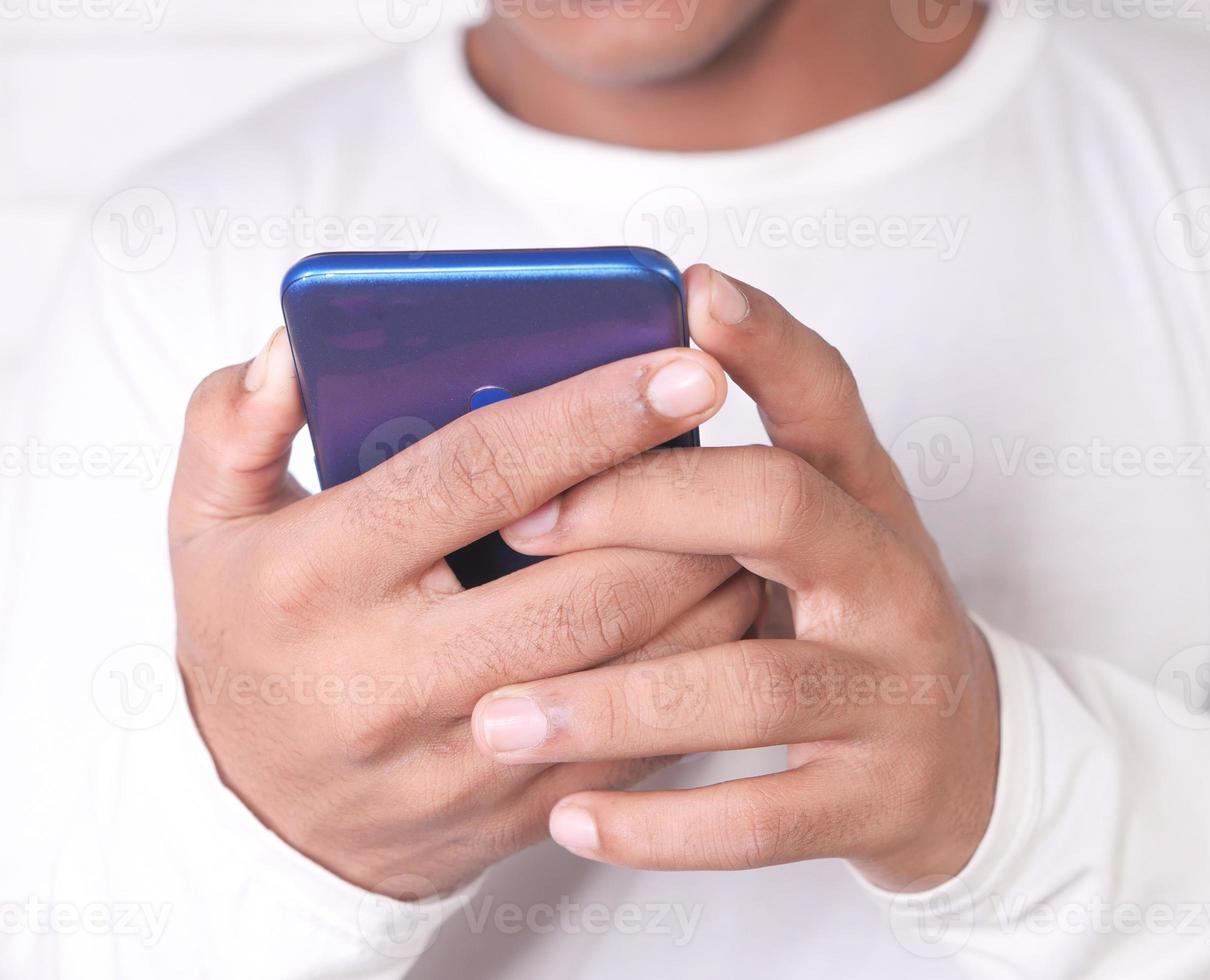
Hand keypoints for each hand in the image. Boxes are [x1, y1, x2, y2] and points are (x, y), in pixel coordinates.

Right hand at [168, 327, 759, 895]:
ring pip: (626, 671)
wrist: (260, 819)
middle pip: (582, 588)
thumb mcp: (207, 525)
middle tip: (746, 456)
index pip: (477, 476)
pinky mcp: (513, 808)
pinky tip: (723, 613)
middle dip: (682, 517)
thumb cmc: (252, 641)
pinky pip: (634, 739)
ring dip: (708, 590)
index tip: (684, 372)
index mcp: (318, 579)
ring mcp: (456, 759)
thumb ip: (236, 423)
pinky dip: (695, 671)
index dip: (591, 416)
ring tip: (748, 527)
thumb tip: (295, 347)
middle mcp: (388, 679)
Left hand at [475, 267, 999, 891]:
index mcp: (865, 499)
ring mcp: (891, 691)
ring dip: (615, 701)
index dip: (764, 342)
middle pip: (778, 508)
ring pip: (749, 684)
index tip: (692, 292)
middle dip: (644, 507)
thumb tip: (569, 417)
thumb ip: (728, 482)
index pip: (823, 394)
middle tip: (521, 525)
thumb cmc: (854, 625)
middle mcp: (889, 579)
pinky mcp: (877, 798)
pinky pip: (761, 820)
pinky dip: (660, 826)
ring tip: (499, 718)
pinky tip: (571, 819)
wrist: (970, 765)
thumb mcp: (824, 534)